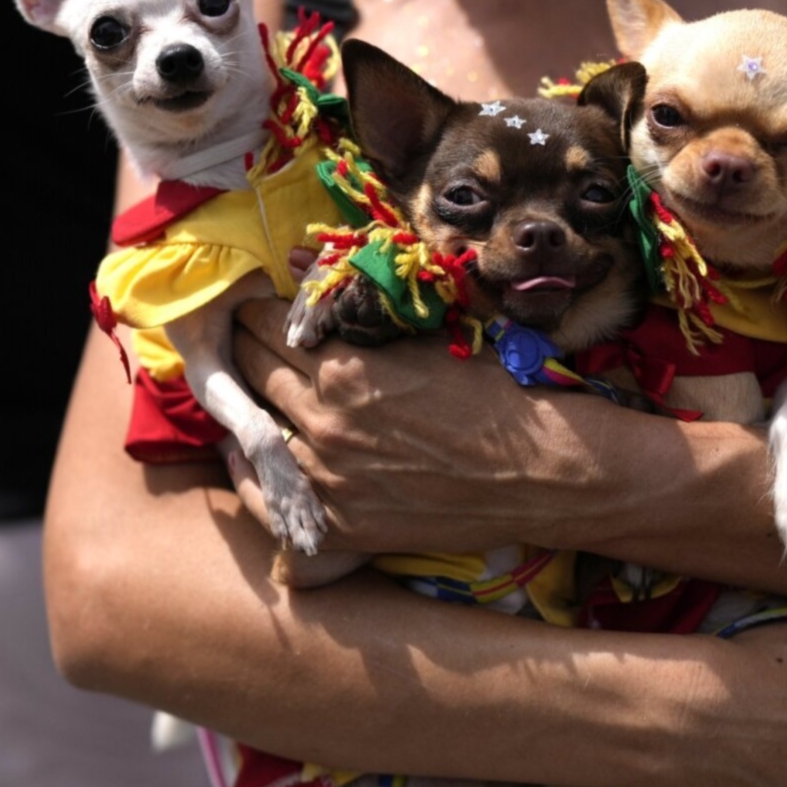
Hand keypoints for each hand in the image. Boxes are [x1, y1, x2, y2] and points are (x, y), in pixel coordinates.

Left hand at [233, 296, 622, 554]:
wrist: (542, 473)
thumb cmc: (496, 394)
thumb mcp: (430, 335)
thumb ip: (362, 305)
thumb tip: (300, 259)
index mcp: (347, 368)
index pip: (270, 326)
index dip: (262, 314)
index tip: (263, 312)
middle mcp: (326, 423)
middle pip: (254, 373)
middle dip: (248, 350)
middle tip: (248, 343)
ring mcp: (329, 479)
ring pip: (255, 431)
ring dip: (249, 405)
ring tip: (251, 392)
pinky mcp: (340, 526)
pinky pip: (267, 500)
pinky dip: (248, 475)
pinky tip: (245, 455)